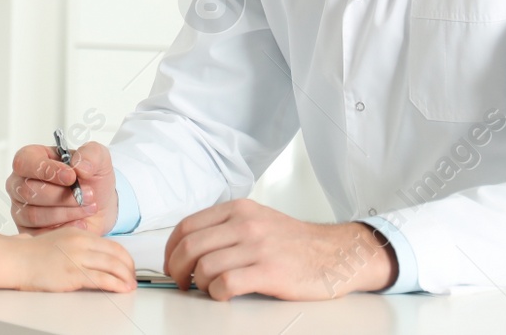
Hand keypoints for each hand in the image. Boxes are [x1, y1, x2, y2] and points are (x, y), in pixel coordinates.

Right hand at [7, 141, 114, 233]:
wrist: (101, 206)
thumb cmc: (91, 179)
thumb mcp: (98, 158)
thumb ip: (90, 154)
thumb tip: (79, 167)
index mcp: (31, 159)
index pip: (24, 162)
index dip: (47, 170)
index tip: (71, 177)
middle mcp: (20, 183)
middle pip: (28, 191)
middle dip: (62, 196)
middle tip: (88, 196)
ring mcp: (21, 208)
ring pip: (34, 214)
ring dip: (65, 212)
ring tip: (87, 208)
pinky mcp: (28, 231)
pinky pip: (38, 234)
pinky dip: (62, 230)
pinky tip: (80, 224)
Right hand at [14, 227, 136, 292]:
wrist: (17, 260)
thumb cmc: (34, 254)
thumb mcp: (61, 240)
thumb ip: (78, 244)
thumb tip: (94, 254)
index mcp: (79, 234)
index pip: (112, 244)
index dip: (125, 257)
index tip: (129, 266)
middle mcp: (81, 243)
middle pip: (116, 254)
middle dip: (129, 268)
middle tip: (133, 277)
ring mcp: (78, 258)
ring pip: (112, 265)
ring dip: (126, 277)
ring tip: (131, 285)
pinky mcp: (73, 274)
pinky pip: (102, 279)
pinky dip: (116, 284)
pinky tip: (122, 288)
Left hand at [162, 199, 394, 300]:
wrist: (334, 253)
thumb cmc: (294, 241)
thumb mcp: (257, 219)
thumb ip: (226, 227)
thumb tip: (190, 246)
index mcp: (239, 209)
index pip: (188, 225)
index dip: (171, 248)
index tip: (171, 263)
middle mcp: (245, 224)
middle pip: (190, 245)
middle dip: (177, 268)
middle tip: (180, 281)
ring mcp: (257, 247)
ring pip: (205, 265)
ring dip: (198, 283)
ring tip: (206, 289)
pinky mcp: (269, 272)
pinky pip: (226, 283)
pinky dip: (216, 293)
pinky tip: (223, 295)